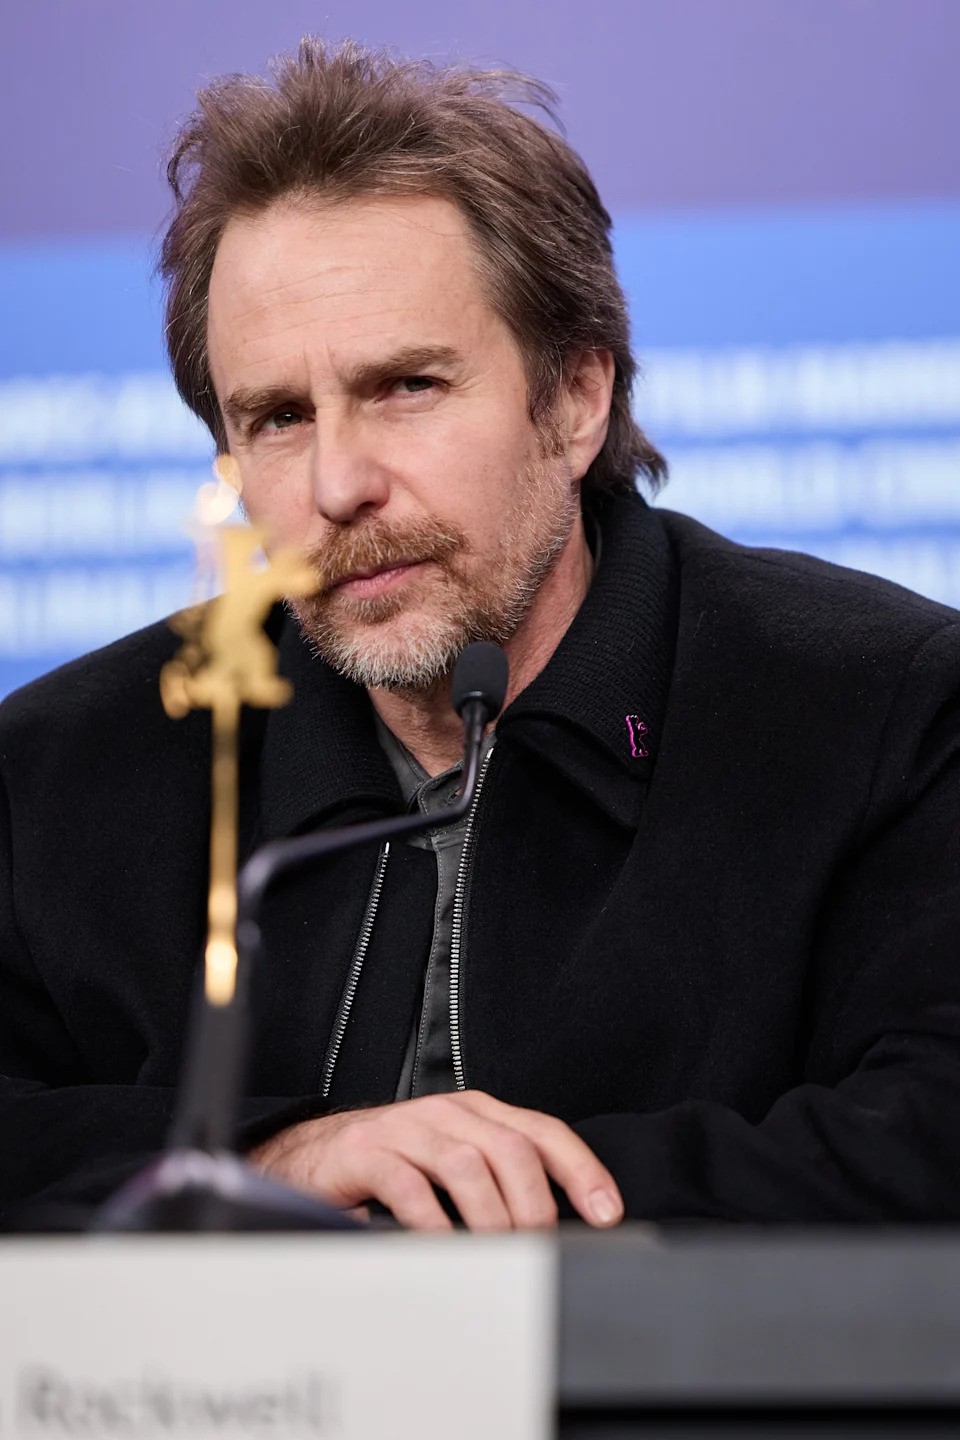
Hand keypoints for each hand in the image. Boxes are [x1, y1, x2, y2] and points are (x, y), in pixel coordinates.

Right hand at [248, 1090, 623, 1231]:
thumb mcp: (450, 1166)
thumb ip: (498, 1183)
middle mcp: (446, 1112)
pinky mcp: (366, 1151)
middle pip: (512, 1150)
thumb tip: (556, 1227)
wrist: (308, 1158)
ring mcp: (405, 1128)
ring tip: (497, 1256)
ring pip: (468, 1164)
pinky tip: (442, 1248)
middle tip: (539, 1249)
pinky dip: (434, 1223)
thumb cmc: (388, 1167)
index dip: (580, 1169)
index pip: (542, 1131)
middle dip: (535, 1206)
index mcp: (476, 1112)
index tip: (606, 1212)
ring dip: (491, 1218)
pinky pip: (410, 1185)